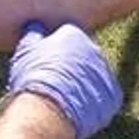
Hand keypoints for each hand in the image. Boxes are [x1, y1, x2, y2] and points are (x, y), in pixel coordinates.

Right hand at [5, 22, 122, 138]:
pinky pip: (103, 98)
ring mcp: (106, 73)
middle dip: (72, 69)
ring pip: (93, 78)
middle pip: (83, 57)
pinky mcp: (114, 97)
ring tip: (64, 101)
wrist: (49, 110)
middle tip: (54, 85)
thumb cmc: (34, 79)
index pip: (67, 38)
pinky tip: (76, 111)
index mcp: (74, 34)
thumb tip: (34, 27)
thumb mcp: (25, 52)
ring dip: (83, 86)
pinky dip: (92, 104)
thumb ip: (33, 36)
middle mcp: (95, 49)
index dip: (55, 53)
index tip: (46, 65)